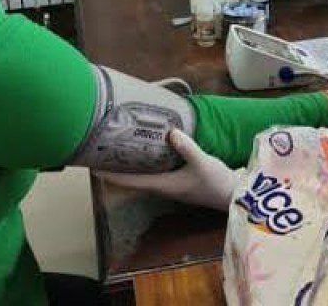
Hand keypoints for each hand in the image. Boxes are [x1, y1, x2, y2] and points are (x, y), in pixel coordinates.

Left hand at [97, 129, 237, 211]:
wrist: (233, 196)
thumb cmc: (216, 182)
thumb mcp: (203, 163)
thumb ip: (187, 147)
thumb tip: (171, 132)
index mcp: (164, 185)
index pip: (131, 180)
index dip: (112, 174)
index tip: (93, 166)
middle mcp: (163, 187)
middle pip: (133, 178)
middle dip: (117, 167)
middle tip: (102, 151)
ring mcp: (170, 185)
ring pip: (143, 175)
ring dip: (130, 164)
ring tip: (118, 148)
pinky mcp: (178, 181)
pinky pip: (154, 171)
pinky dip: (146, 161)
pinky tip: (146, 149)